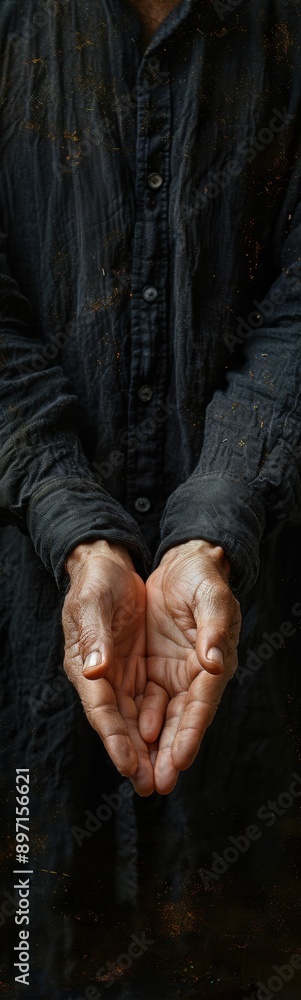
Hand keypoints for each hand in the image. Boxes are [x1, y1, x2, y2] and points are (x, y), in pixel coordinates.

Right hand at [62, 540, 153, 795]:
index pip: (101, 708)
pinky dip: (159, 726)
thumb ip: (94, 636)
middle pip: (120, 724)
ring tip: (162, 778)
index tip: (128, 765)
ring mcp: (121, 675)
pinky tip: (170, 746)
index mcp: (85, 663)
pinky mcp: (138, 669)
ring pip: (136, 720)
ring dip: (149, 749)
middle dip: (134, 756)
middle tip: (150, 786)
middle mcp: (102, 676)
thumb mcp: (93, 602)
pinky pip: (151, 703)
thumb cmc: (97, 580)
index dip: (114, 738)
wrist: (110, 564)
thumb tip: (94, 669)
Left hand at [139, 540, 241, 793]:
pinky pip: (143, 702)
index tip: (178, 760)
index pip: (200, 703)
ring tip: (140, 780)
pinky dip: (136, 725)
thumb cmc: (202, 577)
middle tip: (156, 786)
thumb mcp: (210, 596)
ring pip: (159, 718)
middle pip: (179, 721)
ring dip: (150, 749)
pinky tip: (129, 745)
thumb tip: (213, 662)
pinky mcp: (154, 668)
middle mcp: (194, 674)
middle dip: (167, 755)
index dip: (189, 732)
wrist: (183, 562)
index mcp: (213, 659)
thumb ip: (212, 628)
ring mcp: (172, 673)